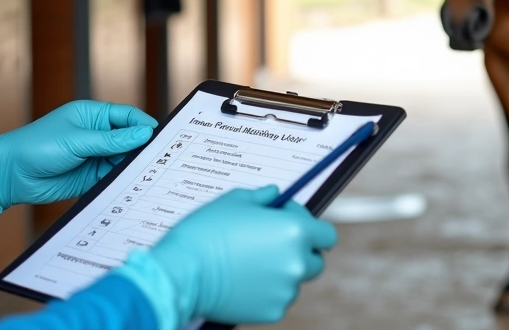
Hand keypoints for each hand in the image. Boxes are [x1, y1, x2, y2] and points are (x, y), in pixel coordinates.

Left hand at [0, 100, 156, 220]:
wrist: (9, 176)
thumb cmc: (37, 147)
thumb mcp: (77, 141)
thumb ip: (112, 141)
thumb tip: (144, 134)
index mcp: (93, 116)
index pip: (127, 116)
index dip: (144, 125)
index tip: (162, 137)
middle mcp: (97, 134)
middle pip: (129, 139)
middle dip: (143, 147)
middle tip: (163, 158)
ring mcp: (94, 156)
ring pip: (124, 159)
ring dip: (135, 166)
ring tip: (152, 174)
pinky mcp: (91, 177)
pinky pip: (114, 177)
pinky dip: (124, 180)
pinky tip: (135, 185)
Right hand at [115, 185, 337, 328]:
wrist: (182, 272)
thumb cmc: (206, 231)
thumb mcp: (234, 201)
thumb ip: (262, 197)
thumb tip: (274, 195)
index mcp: (295, 232)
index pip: (326, 234)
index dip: (309, 225)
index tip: (287, 221)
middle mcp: (297, 263)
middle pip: (314, 259)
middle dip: (298, 250)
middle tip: (270, 243)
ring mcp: (286, 290)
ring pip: (294, 280)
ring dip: (281, 271)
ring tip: (250, 262)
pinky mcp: (272, 312)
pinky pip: (277, 298)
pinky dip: (267, 291)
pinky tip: (244, 280)